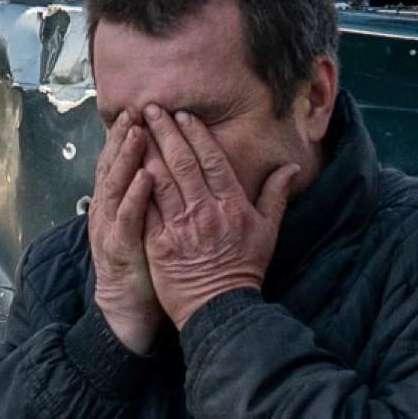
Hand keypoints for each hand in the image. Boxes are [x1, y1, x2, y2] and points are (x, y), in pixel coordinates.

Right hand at [85, 110, 167, 355]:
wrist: (126, 308)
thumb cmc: (143, 264)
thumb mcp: (147, 224)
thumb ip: (156, 195)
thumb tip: (164, 169)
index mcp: (119, 200)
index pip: (124, 159)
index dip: (131, 133)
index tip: (144, 108)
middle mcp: (110, 208)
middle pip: (115, 164)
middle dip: (125, 134)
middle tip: (137, 107)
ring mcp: (111, 227)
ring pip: (116, 184)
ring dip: (126, 157)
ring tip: (137, 131)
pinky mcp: (119, 247)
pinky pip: (127, 218)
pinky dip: (134, 197)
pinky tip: (145, 178)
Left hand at [139, 110, 292, 325]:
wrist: (221, 309)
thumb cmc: (244, 270)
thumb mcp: (268, 231)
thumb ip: (275, 195)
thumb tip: (290, 167)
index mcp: (232, 205)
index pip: (212, 161)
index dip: (196, 135)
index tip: (183, 116)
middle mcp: (206, 211)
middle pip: (183, 163)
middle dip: (166, 132)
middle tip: (151, 109)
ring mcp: (181, 227)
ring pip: (161, 180)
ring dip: (147, 151)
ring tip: (136, 129)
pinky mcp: (159, 244)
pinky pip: (146, 209)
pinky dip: (136, 187)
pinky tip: (127, 167)